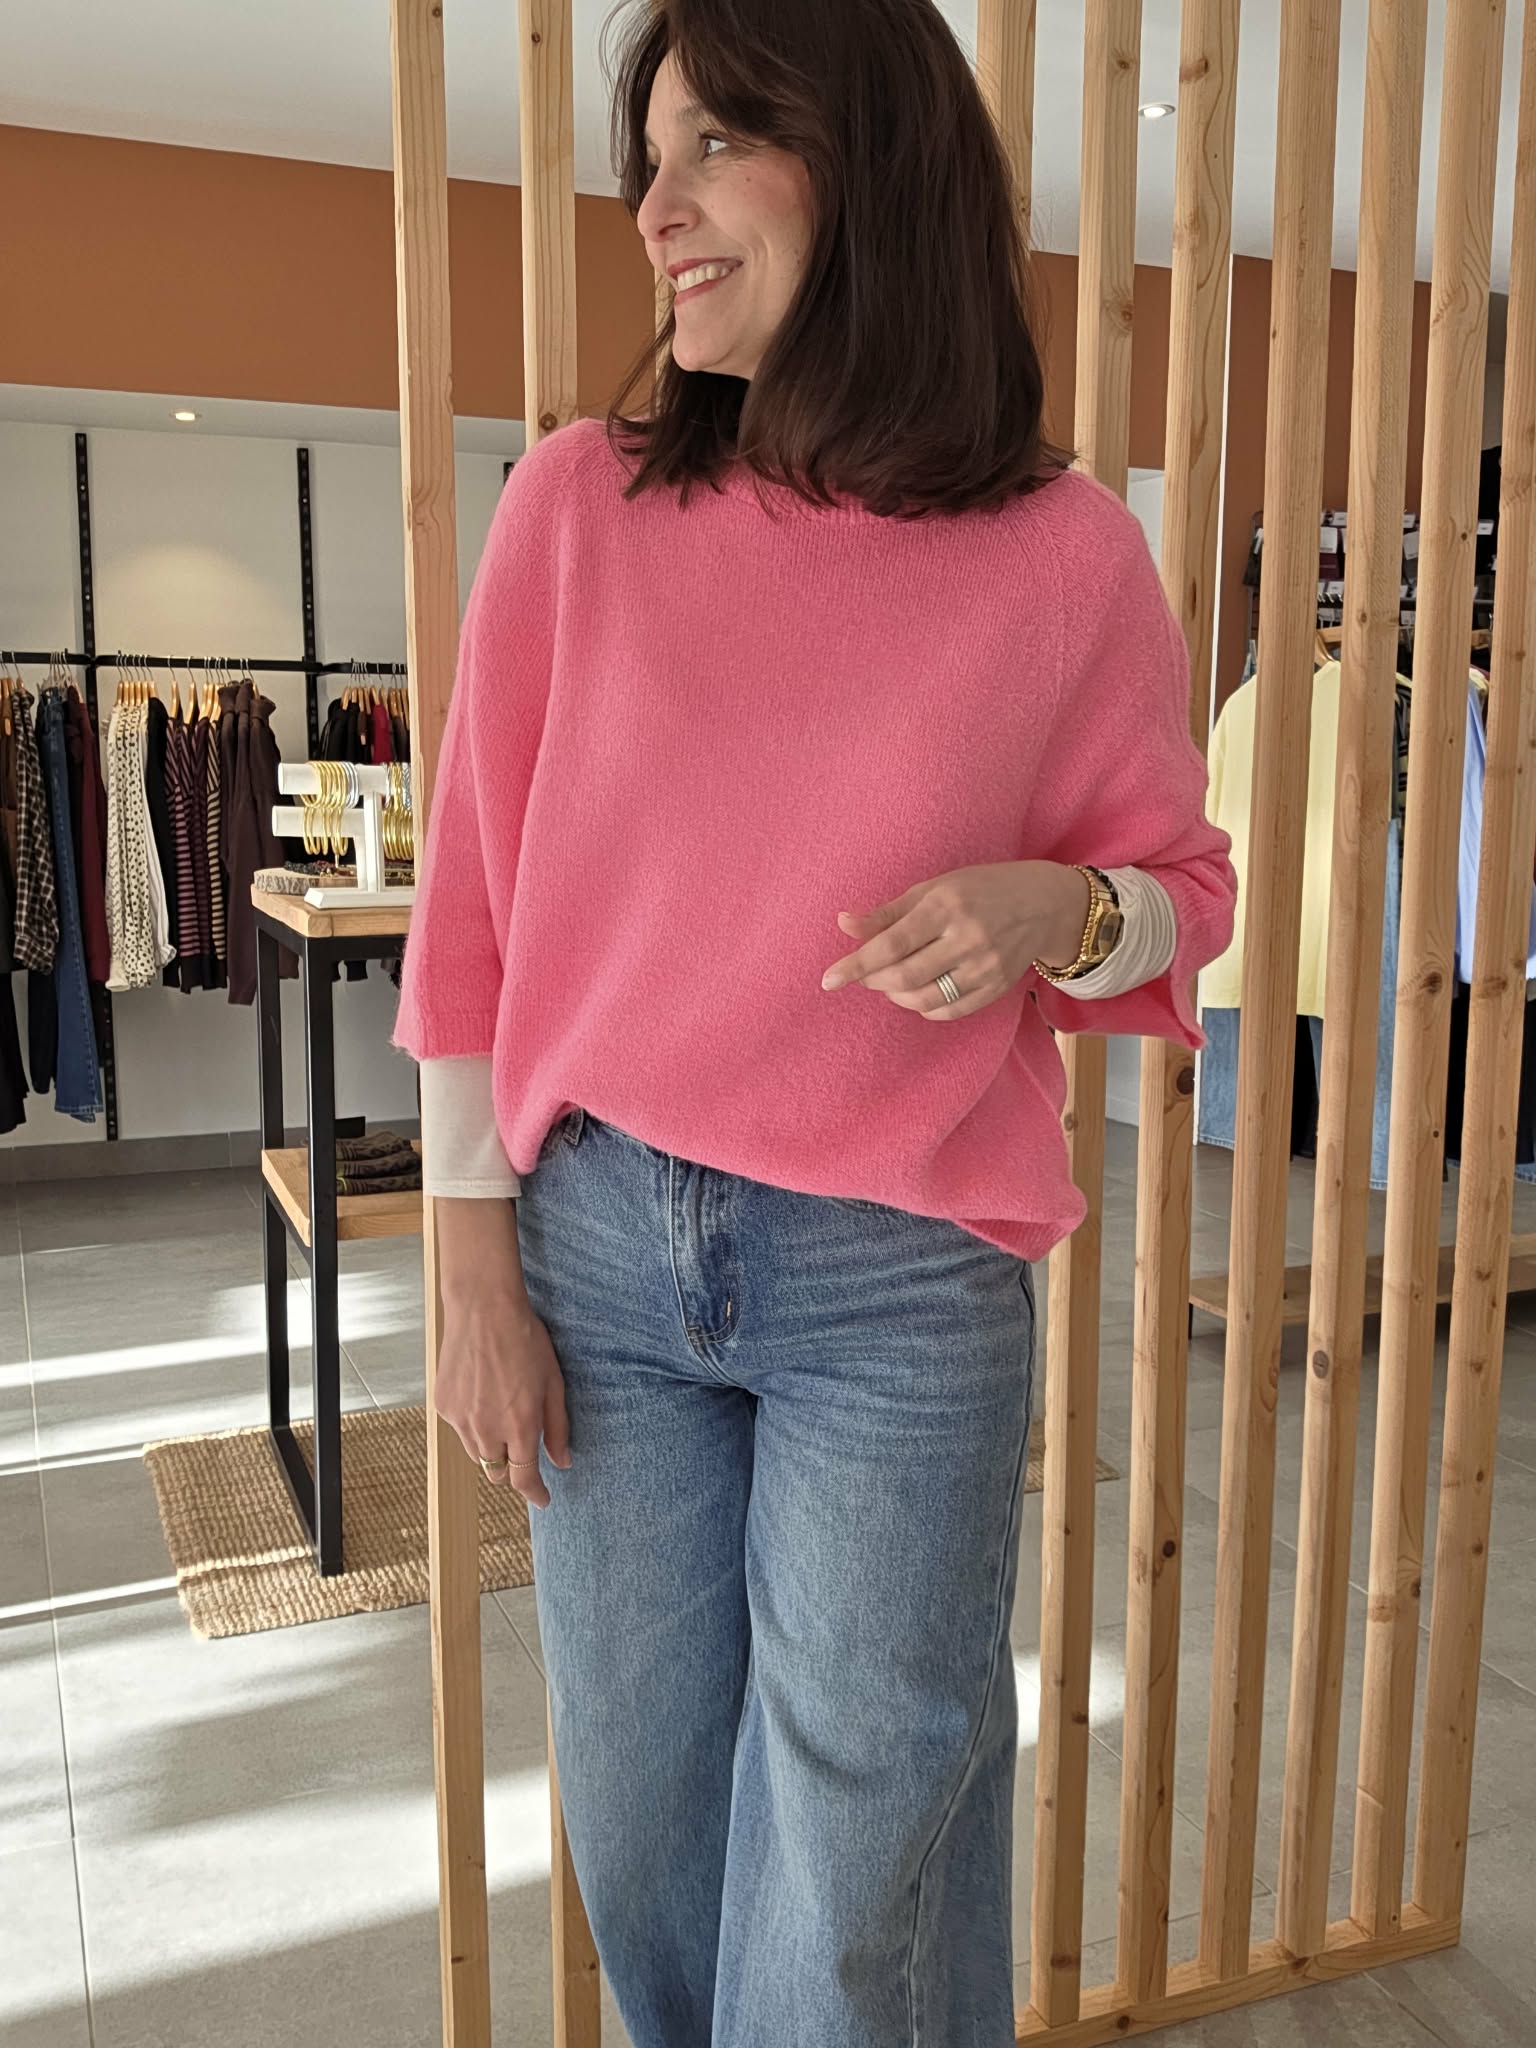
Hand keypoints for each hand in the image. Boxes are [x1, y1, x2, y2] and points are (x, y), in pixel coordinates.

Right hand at [435, 1200, 571, 1510]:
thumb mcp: (553, 1382)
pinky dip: (472, 1422)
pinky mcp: (442, 1405)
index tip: (542, 1498)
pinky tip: (482, 1393)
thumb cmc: (524, 1339)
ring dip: (490, 1446)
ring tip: (502, 1410)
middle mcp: (486, 1430)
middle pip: (496, 1472)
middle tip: (522, 1449)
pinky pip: (459, 1428)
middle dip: (511, 1468)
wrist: (483, 1308)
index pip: (523, 1479)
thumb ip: (557, 1426)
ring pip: (476, 1452)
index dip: (534, 1493)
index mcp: (519, 1427)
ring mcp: (460, 1419)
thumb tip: (563, 1460)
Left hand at [820, 861, 1090, 1019]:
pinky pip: (949, 1011)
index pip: (892, 943)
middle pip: (905, 976)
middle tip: (865, 974)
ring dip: (896, 996)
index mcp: (946, 906)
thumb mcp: (934, 888)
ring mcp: (985, 966)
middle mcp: (967, 938)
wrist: (1045, 903)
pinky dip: (924, 1007)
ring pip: (926, 999)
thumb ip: (888, 912)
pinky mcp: (997, 987)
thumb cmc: (981, 889)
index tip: (828, 980)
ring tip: (891, 981)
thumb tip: (844, 924)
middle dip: (874, 981)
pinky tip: (918, 992)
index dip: (857, 964)